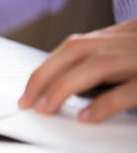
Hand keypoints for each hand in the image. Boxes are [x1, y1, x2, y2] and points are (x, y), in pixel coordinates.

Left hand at [19, 18, 136, 122]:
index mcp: (121, 35)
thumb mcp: (132, 52)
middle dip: (44, 76)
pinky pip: (129, 90)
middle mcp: (129, 40)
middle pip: (76, 50)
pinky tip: (85, 117)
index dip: (45, 68)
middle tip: (26, 102)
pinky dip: (104, 104)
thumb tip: (67, 86)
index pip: (73, 47)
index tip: (27, 92)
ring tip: (45, 109)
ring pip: (98, 65)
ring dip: (64, 87)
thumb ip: (106, 63)